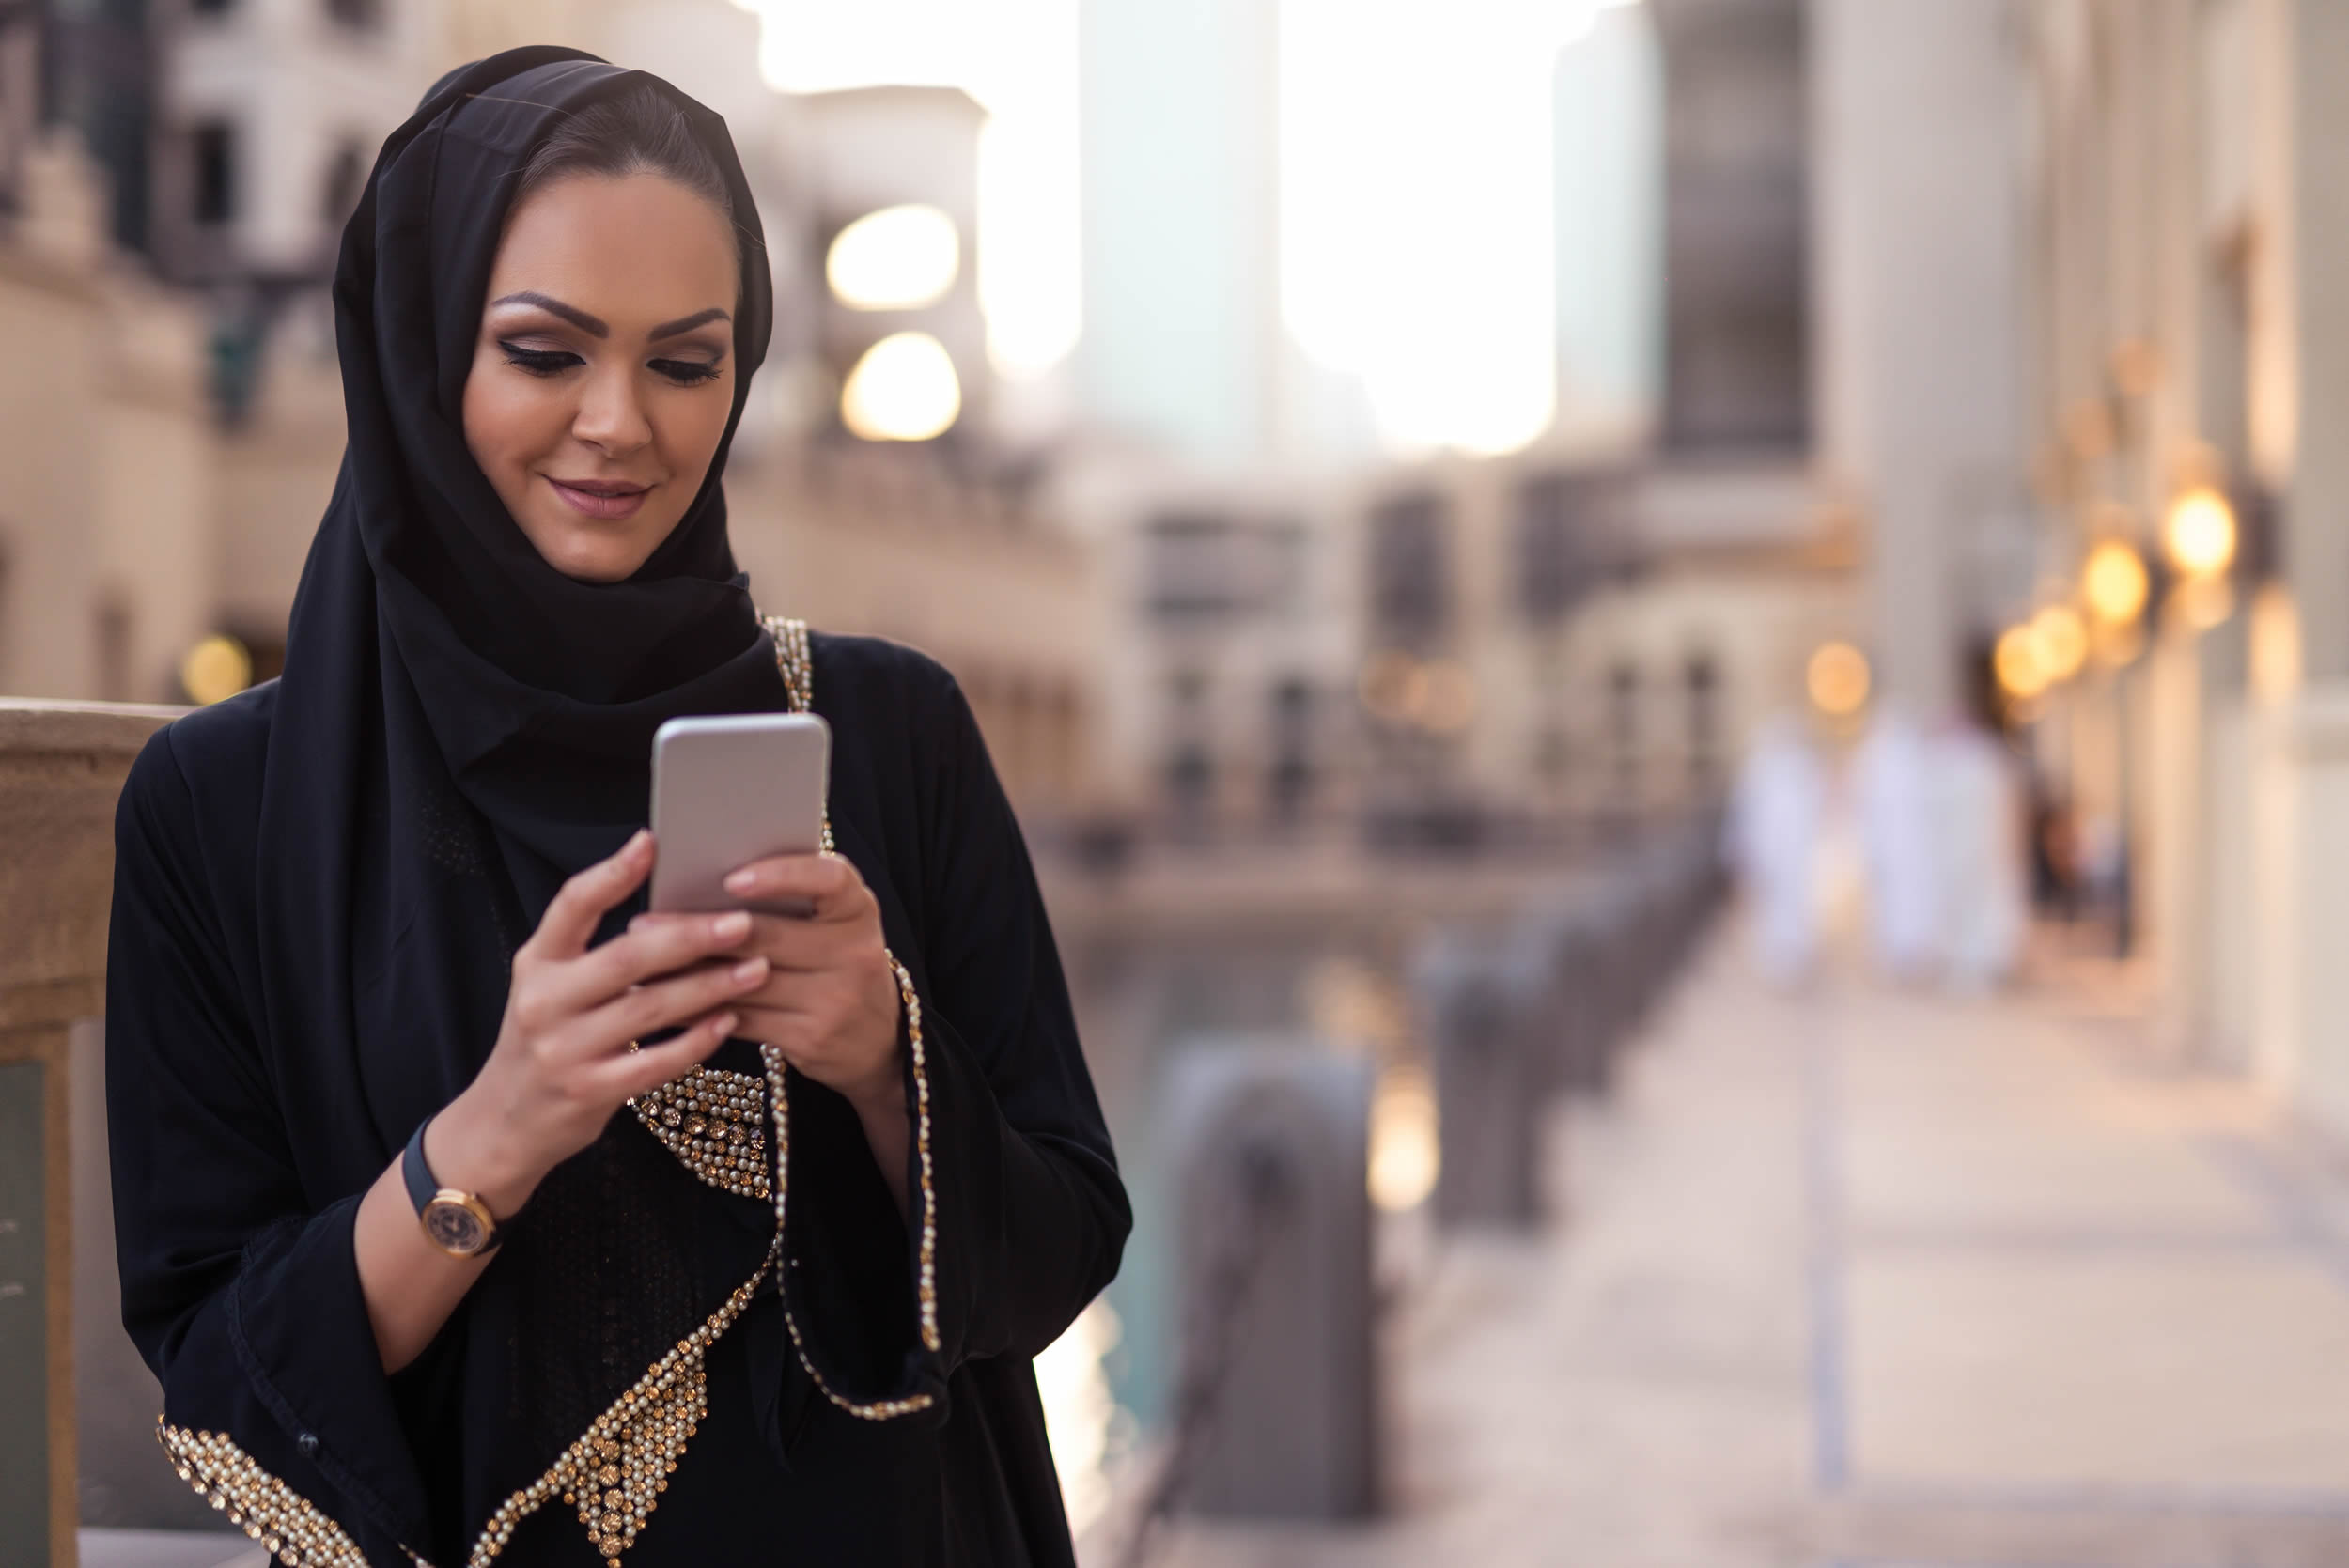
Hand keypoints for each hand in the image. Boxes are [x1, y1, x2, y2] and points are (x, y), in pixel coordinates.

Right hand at [428, 829, 776, 1216]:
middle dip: (690, 937)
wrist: (506, 1121)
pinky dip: (696, 1039)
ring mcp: (564, 1049)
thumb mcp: (550, 985)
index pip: (570, 905)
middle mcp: (544, 1001)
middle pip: (626, 957)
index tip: (651, 843)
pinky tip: (728, 1020)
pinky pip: (655, 1061)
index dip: (611, 873)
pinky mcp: (588, 1090)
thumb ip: (592, 948)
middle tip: (741, 922)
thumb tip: (669, 906)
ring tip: (755, 968)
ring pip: (649, 1008)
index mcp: (536, 963)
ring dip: (709, 986)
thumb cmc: (546, 1039)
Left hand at [629, 852, 902, 1114]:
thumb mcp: (835, 926)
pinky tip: (668, 1001)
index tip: (733, 877)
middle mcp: (854, 953)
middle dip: (699, 929)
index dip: (783, 875)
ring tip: (643, 964)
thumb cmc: (839, 965)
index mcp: (858, 910)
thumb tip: (702, 884)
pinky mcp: (812, 1038)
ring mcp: (836, 999)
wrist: (879, 1040)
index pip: (830, 879)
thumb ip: (790, 903)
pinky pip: (743, 1020)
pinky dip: (702, 1010)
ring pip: (746, 982)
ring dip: (689, 973)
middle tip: (646, 923)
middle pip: (768, 936)